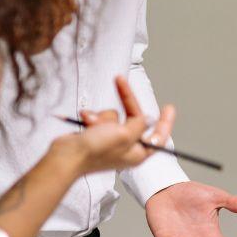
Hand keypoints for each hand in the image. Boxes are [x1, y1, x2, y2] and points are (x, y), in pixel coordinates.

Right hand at [57, 76, 176, 175]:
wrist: (66, 156)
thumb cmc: (96, 150)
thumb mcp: (125, 135)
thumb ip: (140, 125)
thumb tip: (149, 120)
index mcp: (138, 153)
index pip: (158, 136)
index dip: (165, 122)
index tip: (169, 107)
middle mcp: (126, 147)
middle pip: (134, 119)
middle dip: (124, 105)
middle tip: (120, 80)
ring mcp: (110, 141)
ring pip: (114, 116)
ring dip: (103, 117)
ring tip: (93, 125)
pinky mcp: (96, 135)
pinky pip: (100, 119)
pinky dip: (92, 118)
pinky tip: (85, 121)